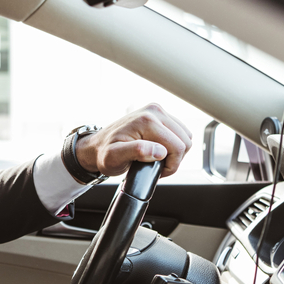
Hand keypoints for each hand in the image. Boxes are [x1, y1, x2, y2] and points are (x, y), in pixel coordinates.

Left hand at [75, 104, 192, 178]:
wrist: (97, 146)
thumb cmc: (104, 154)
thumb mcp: (114, 158)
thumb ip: (137, 152)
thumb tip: (159, 151)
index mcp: (147, 121)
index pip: (178, 146)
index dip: (171, 165)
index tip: (157, 172)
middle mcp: (154, 111)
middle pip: (185, 140)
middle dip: (175, 158)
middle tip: (158, 167)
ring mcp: (157, 110)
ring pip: (185, 136)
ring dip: (175, 152)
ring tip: (157, 160)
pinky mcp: (159, 114)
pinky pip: (179, 131)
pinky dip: (173, 144)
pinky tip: (159, 151)